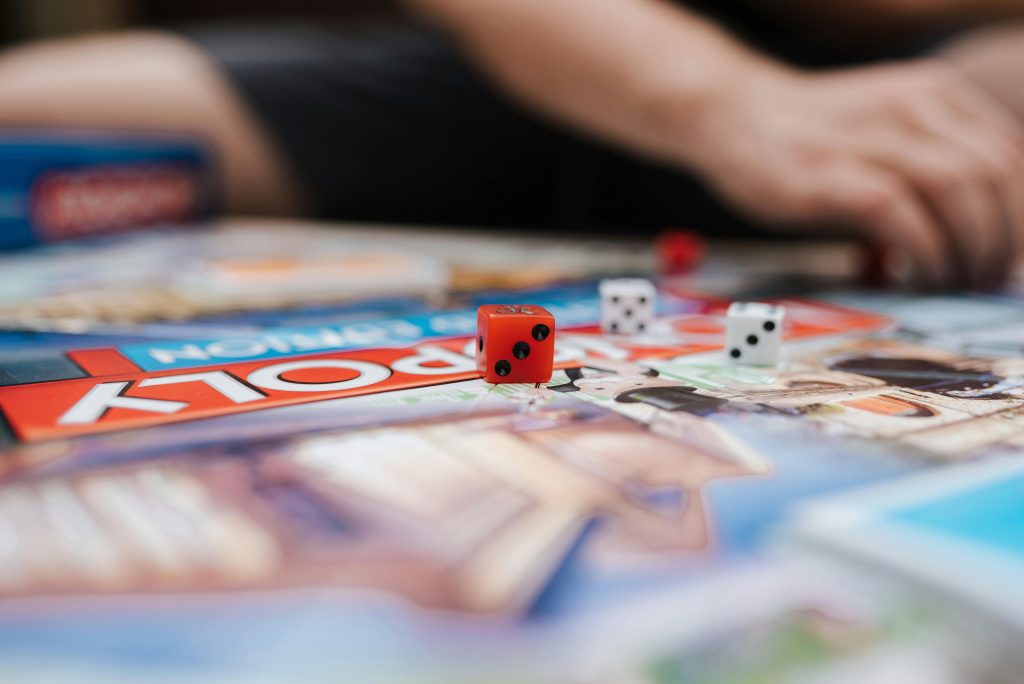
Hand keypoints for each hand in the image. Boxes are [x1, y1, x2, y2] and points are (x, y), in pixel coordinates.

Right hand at [685, 60, 1023, 288]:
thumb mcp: (884, 124)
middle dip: (1007, 235)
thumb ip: (931, 156)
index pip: (1010, 154)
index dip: (1023, 213)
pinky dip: (924, 250)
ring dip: (973, 245)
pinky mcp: (829, 175)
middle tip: (993, 276)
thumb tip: (979, 226)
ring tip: (962, 279)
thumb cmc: (808, 134)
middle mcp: (909, 107)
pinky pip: (901, 213)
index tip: (1015, 256)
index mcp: (932, 94)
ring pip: (959, 187)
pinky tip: (919, 273)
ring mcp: (868, 138)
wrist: (731, 113)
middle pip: (995, 171)